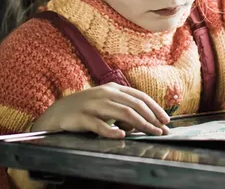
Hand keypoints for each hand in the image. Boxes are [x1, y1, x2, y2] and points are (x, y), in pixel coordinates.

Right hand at [31, 82, 169, 137]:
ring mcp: (93, 105)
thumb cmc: (87, 109)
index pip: (139, 97)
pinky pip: (99, 124)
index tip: (165, 120)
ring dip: (140, 124)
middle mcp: (105, 94)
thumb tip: (144, 122)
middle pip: (134, 105)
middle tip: (161, 130)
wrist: (58, 112)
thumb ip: (124, 109)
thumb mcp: (107, 105)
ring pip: (122, 113)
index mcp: (114, 89)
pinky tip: (121, 136)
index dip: (155, 108)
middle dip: (151, 118)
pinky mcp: (82, 117)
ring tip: (151, 133)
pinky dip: (111, 131)